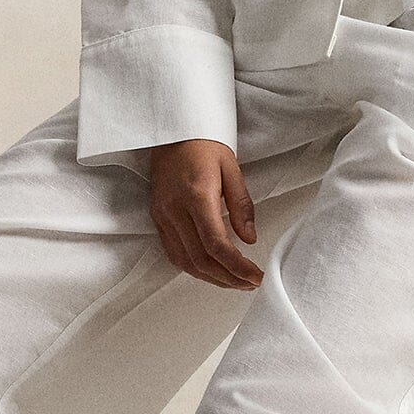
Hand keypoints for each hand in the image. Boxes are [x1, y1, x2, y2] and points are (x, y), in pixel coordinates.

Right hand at [148, 139, 262, 288]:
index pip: (216, 245)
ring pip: (185, 261)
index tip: (255, 276)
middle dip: (228, 278)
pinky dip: (192, 267)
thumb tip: (250, 239)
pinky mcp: (157, 216)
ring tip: (234, 282)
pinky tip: (210, 270)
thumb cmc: (203, 143)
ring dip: (211, 277)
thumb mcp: (231, 168)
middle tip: (249, 284)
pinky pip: (173, 252)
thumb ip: (241, 205)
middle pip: (201, 259)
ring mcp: (163, 215)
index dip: (237, 267)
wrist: (172, 129)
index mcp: (197, 196)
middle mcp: (175, 209)